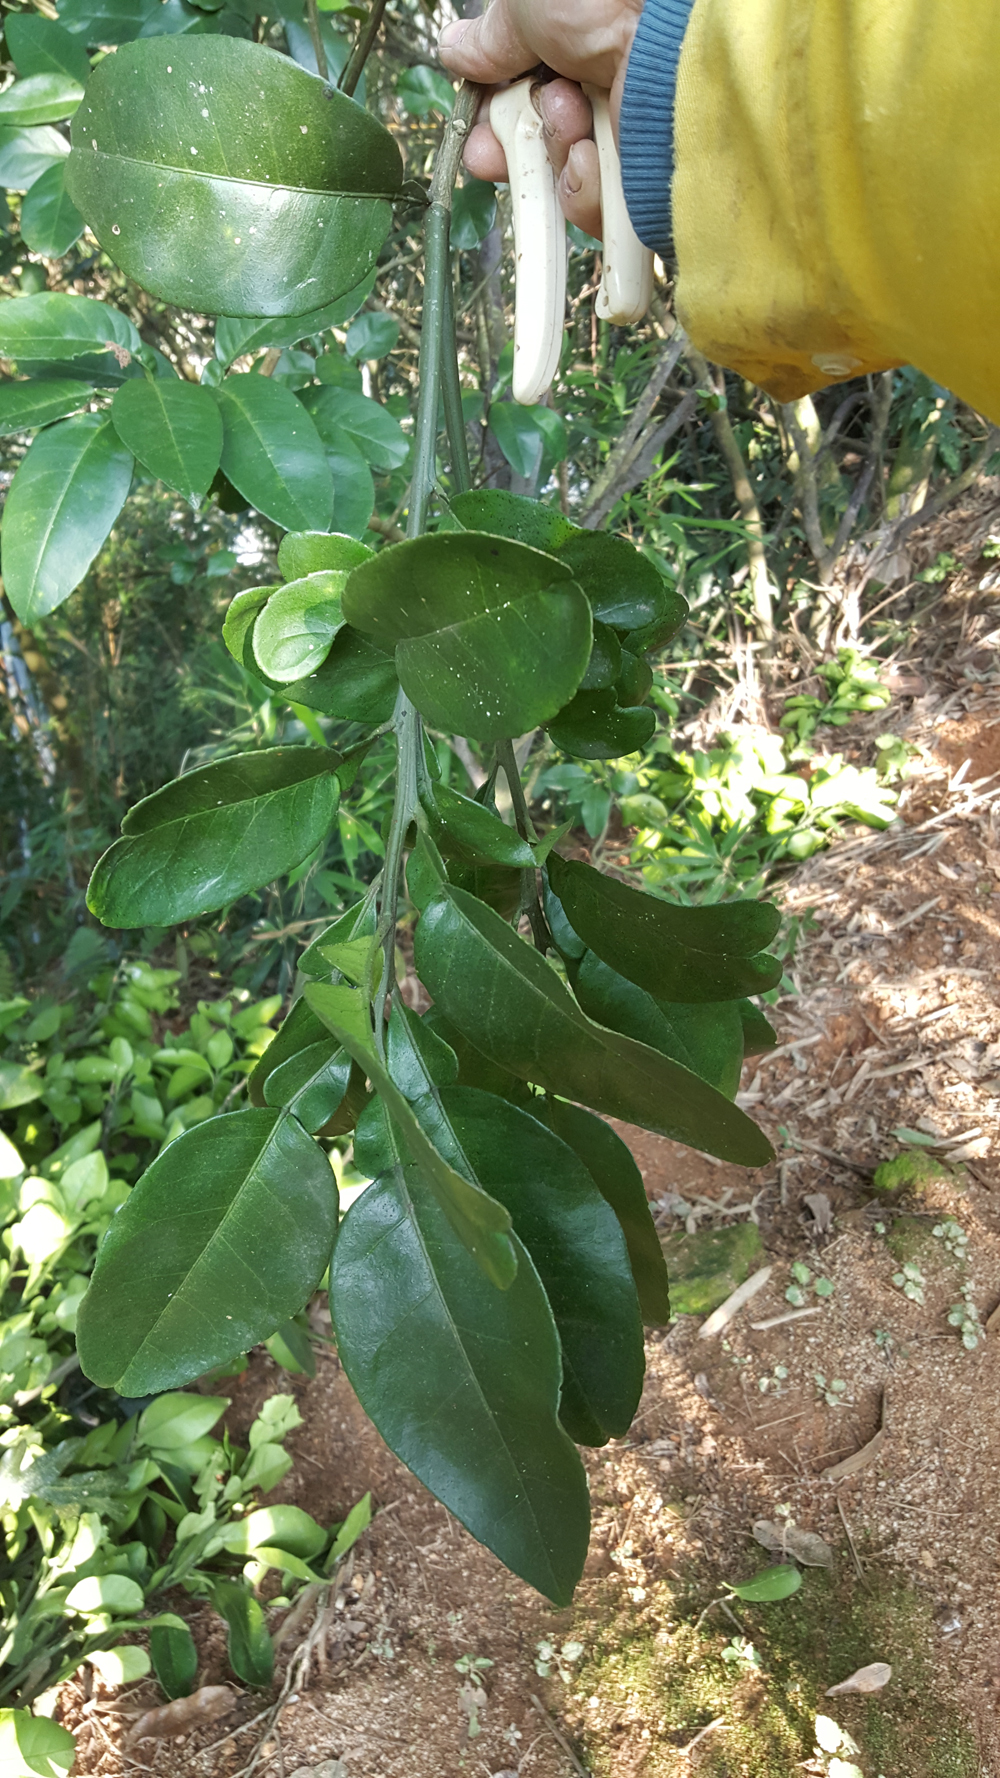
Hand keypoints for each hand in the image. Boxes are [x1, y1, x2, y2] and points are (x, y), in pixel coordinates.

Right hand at [438, 1, 643, 239]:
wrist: (675, 25)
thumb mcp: (526, 2)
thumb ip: (492, 36)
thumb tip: (457, 49)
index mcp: (569, 44)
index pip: (516, 100)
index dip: (491, 121)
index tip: (478, 132)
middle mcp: (597, 90)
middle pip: (534, 148)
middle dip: (515, 145)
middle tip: (512, 134)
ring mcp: (623, 136)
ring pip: (559, 182)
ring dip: (551, 154)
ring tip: (575, 116)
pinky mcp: (644, 179)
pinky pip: (593, 211)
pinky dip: (582, 188)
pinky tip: (592, 155)